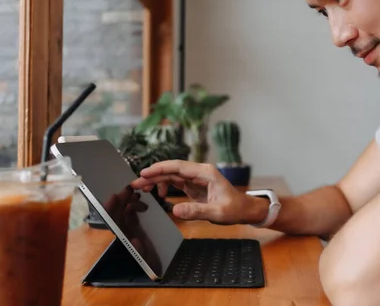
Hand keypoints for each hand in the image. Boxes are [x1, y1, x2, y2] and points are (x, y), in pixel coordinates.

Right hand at [130, 160, 254, 224]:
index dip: (160, 168)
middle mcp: (199, 172)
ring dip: (157, 180)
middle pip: (171, 170)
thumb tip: (174, 210)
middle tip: (135, 183)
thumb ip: (196, 211)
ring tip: (142, 189)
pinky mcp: (194, 185)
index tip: (144, 173)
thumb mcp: (216, 213)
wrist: (244, 210)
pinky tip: (159, 194)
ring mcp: (196, 178)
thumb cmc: (234, 209)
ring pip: (172, 175)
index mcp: (205, 172)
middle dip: (153, 175)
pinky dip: (165, 186)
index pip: (178, 167)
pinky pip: (175, 182)